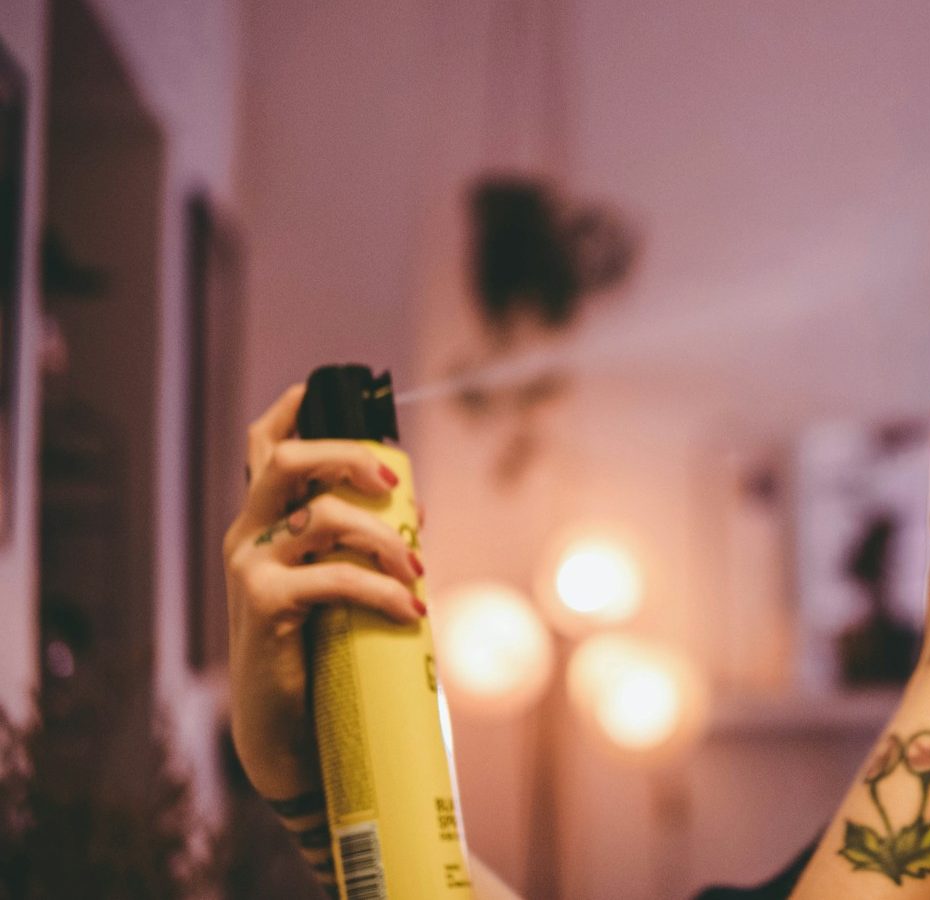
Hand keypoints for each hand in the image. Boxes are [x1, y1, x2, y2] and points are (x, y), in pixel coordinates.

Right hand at [222, 383, 424, 798]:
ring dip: (384, 538)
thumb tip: (413, 505)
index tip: (317, 387)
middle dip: (345, 454)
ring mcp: (250, 568)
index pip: (262, 449)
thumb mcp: (335, 584)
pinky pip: (333, 578)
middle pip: (284, 460)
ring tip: (417, 572)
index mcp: (263, 523)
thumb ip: (358, 543)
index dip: (288, 411)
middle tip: (392, 482)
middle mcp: (247, 536)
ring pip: (322, 516)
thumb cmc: (318, 651)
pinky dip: (381, 590)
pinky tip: (410, 610)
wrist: (286, 729)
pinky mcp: (263, 605)